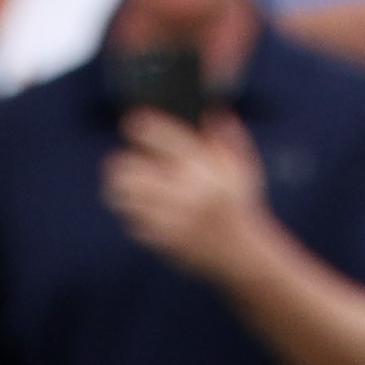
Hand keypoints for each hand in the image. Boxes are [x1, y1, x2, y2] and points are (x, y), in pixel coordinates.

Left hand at [102, 109, 278, 286]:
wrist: (241, 255)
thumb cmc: (240, 206)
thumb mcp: (243, 168)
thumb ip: (228, 136)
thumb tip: (210, 109)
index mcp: (203, 168)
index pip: (162, 138)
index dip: (142, 126)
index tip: (132, 123)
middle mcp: (185, 191)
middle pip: (130, 168)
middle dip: (122, 162)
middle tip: (122, 162)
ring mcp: (171, 217)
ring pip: (124, 195)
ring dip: (121, 188)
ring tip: (123, 185)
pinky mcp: (163, 239)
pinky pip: (132, 220)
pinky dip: (133, 213)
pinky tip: (141, 209)